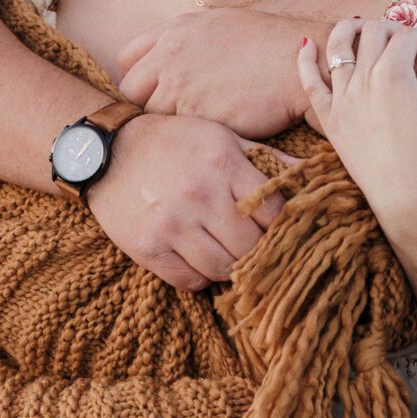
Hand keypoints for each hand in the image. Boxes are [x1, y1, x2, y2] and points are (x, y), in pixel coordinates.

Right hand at [85, 111, 297, 291]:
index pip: (275, 212)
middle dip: (261, 252)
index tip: (285, 232)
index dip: (285, 227)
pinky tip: (200, 260)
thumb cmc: (172, 141)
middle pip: (252, 247)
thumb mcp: (221, 137)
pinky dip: (200, 276)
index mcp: (224, 165)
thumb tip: (312, 171)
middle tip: (261, 251)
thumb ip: (265, 158)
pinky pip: (189, 280)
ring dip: (233, 268)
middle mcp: (200, 196)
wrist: (104, 150)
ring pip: (223, 269)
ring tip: (231, 255)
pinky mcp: (147, 248)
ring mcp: (171, 225)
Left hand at [115, 10, 312, 138]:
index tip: (155, 91)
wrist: (301, 66)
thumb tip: (172, 59)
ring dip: (168, 126)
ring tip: (194, 128)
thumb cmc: (271, 47)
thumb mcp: (221, 26)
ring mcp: (180, 85)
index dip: (140, 78)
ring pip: (152, 117)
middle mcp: (170, 54)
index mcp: (176, 30)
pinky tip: (207, 135)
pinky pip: (177, 133)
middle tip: (171, 117)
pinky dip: (188, 139)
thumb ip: (188, 41)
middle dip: (145, 105)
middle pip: (130, 91)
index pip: (128, 58)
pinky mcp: (196, 115)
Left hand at [296, 19, 416, 232]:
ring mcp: (342, 97)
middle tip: (399, 38)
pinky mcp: (328, 117)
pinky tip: (306, 43)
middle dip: (389, 28)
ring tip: (357, 24)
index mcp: (394, 73)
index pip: (404, 37)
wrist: (407, 192)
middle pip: (372, 33)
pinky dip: (304, 59)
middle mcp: (363, 79)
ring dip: (348, 28)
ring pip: (337, 46)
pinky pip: (309, 82)